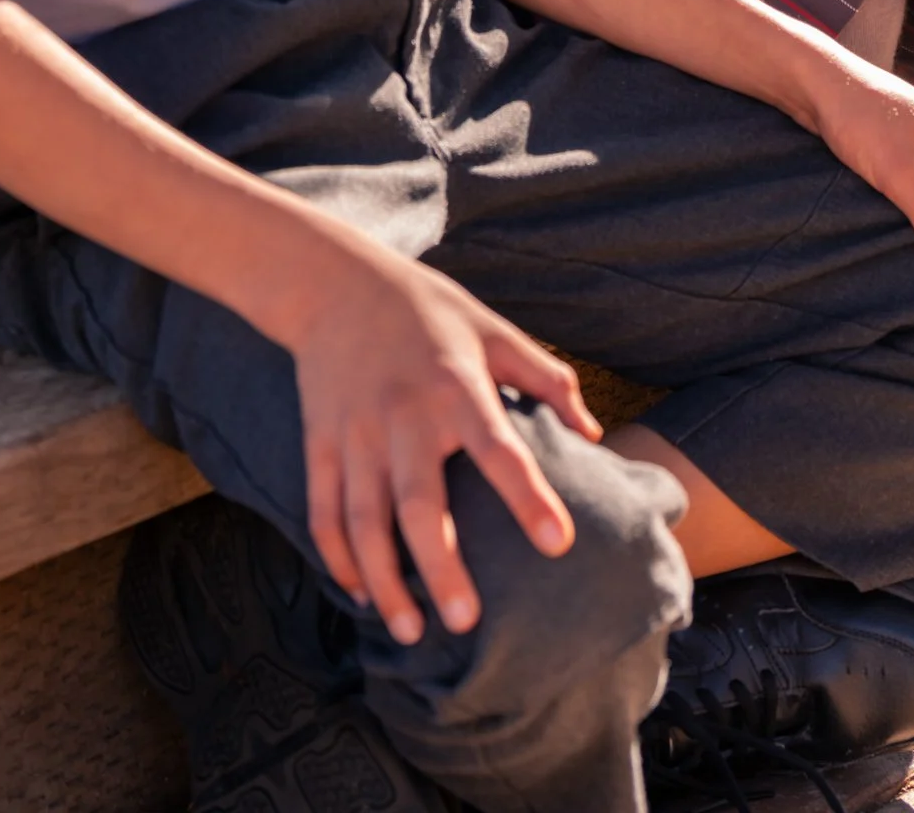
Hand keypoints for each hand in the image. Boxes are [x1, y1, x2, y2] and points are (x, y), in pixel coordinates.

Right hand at [288, 232, 600, 644]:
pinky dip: (339, 557)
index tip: (558, 544)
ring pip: (365, 521)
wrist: (334, 283)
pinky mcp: (320, 442)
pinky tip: (360, 593)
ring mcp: (356, 433)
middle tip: (466, 620)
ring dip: (384, 579)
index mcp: (456, 386)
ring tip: (410, 631)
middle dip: (440, 567)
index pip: (498, 448)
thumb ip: (546, 377)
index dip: (527, 496)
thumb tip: (593, 435)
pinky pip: (324, 511)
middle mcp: (404, 416)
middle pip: (420, 504)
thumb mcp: (493, 330)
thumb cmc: (428, 310)